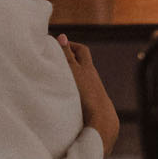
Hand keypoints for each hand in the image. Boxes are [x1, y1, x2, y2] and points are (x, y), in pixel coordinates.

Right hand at [57, 34, 120, 154]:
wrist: (101, 122)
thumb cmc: (87, 93)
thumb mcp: (73, 71)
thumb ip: (66, 55)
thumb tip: (62, 36)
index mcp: (88, 69)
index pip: (81, 50)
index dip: (70, 46)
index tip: (57, 46)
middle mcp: (92, 79)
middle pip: (83, 65)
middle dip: (70, 60)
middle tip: (56, 60)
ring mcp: (93, 93)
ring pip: (81, 81)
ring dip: (70, 78)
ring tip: (56, 79)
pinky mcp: (91, 107)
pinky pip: (81, 95)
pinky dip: (72, 93)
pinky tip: (63, 98)